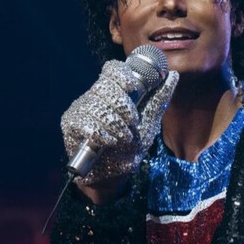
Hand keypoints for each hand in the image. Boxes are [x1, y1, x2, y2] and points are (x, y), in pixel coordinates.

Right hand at [61, 60, 178, 186]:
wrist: (115, 173)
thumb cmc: (130, 146)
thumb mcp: (149, 122)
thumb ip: (160, 99)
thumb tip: (174, 75)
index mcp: (113, 91)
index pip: (113, 69)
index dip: (123, 75)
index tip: (134, 88)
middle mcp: (94, 96)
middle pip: (106, 85)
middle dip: (124, 107)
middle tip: (132, 124)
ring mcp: (81, 108)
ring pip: (97, 105)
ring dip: (116, 124)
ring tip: (123, 138)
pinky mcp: (70, 123)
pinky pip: (85, 121)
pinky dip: (102, 134)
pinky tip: (110, 142)